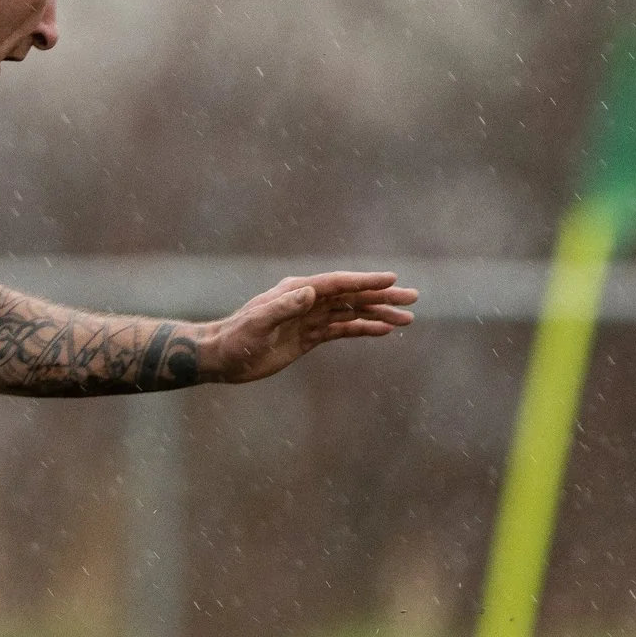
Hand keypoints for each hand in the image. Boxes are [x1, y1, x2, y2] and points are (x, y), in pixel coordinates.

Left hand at [201, 271, 416, 384]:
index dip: (365, 281)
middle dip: (381, 296)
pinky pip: (341, 329)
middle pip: (350, 295)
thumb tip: (309, 291)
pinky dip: (363, 328)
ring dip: (378, 313)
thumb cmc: (236, 339)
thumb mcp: (257, 324)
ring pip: (350, 312)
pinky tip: (383, 330)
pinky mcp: (308, 336)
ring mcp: (308, 318)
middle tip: (412, 298)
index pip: (337, 283)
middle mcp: (305, 300)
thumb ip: (283, 308)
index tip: (392, 279)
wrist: (222, 357)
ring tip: (406, 319)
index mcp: (295, 291)